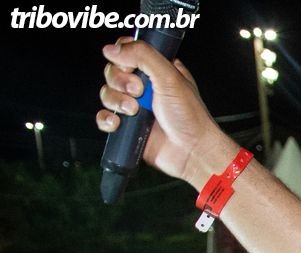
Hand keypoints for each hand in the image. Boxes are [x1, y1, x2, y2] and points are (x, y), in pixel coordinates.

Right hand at [96, 37, 226, 183]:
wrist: (192, 152)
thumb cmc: (191, 118)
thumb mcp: (170, 77)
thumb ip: (143, 56)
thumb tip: (113, 48)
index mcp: (157, 70)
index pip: (127, 51)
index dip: (123, 57)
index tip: (131, 67)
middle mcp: (145, 86)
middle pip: (113, 71)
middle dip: (120, 81)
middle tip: (138, 91)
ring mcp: (135, 106)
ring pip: (107, 93)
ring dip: (116, 101)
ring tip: (134, 111)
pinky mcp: (128, 125)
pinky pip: (104, 116)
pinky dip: (107, 119)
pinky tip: (118, 122)